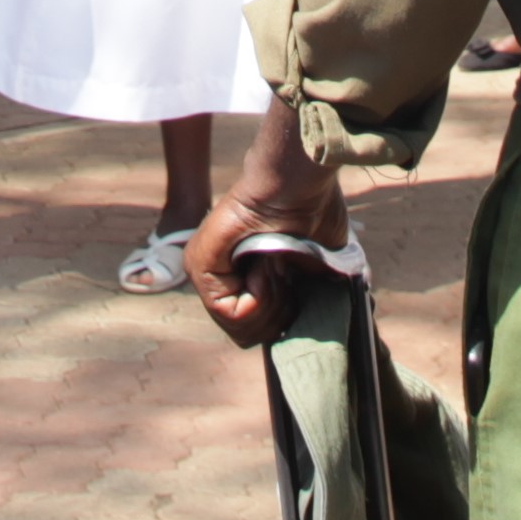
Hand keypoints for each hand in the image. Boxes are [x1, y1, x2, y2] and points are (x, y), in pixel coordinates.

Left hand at [184, 107, 342, 349]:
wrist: (297, 184)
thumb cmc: (312, 212)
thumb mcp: (315, 266)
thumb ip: (309, 292)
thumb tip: (321, 321)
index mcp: (242, 276)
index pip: (256, 329)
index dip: (284, 317)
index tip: (295, 280)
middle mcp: (218, 277)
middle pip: (248, 335)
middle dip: (279, 312)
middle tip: (285, 272)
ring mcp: (203, 271)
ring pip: (241, 328)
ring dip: (271, 301)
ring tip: (275, 264)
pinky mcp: (198, 265)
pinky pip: (230, 313)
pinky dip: (259, 297)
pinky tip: (264, 265)